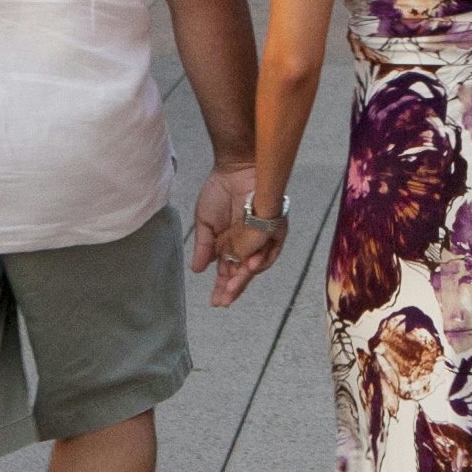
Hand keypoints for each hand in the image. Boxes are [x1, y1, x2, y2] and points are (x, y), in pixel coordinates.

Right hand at [192, 166, 272, 303]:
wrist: (235, 169)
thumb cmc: (219, 191)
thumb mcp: (205, 223)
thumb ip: (204, 247)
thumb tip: (197, 270)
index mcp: (229, 246)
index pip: (227, 272)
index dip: (221, 287)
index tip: (215, 302)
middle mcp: (246, 246)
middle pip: (242, 273)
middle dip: (233, 288)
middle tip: (224, 300)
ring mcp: (261, 239)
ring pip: (256, 266)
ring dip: (245, 277)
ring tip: (233, 286)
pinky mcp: (274, 229)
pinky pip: (271, 250)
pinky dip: (261, 259)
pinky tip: (249, 266)